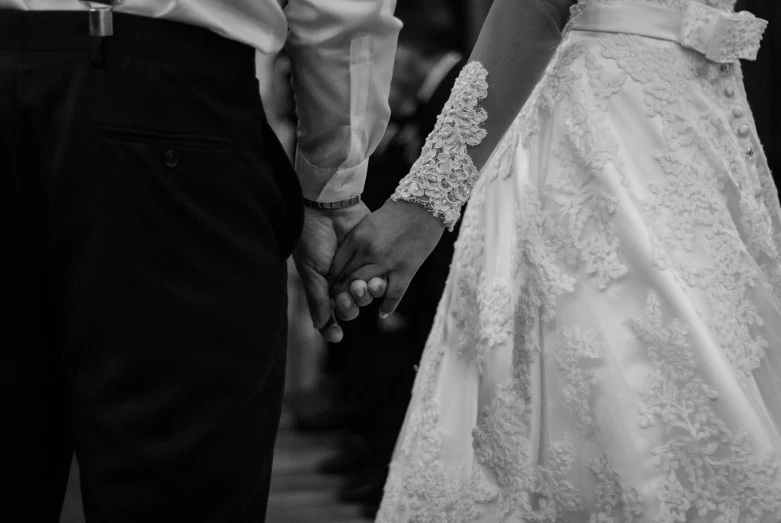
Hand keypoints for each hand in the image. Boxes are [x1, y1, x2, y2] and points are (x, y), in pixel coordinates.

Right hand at [292, 203, 369, 342]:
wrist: (326, 208)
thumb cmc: (312, 238)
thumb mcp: (311, 270)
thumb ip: (316, 299)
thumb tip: (321, 327)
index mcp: (323, 285)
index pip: (332, 312)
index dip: (335, 320)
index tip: (337, 327)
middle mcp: (341, 280)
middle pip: (352, 306)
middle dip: (352, 303)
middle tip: (350, 290)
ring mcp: (358, 269)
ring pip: (367, 295)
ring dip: (366, 295)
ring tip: (366, 284)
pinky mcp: (373, 257)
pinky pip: (380, 277)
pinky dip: (379, 285)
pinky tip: (378, 284)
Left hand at [329, 199, 445, 317]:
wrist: (425, 203)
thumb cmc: (398, 210)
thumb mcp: (370, 222)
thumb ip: (359, 239)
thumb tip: (349, 257)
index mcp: (357, 237)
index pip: (337, 265)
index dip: (331, 278)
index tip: (329, 286)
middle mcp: (368, 251)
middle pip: (346, 278)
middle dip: (340, 291)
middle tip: (336, 301)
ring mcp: (387, 262)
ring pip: (364, 288)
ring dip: (358, 299)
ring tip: (354, 305)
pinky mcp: (406, 270)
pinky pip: (393, 294)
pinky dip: (386, 306)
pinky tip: (382, 312)